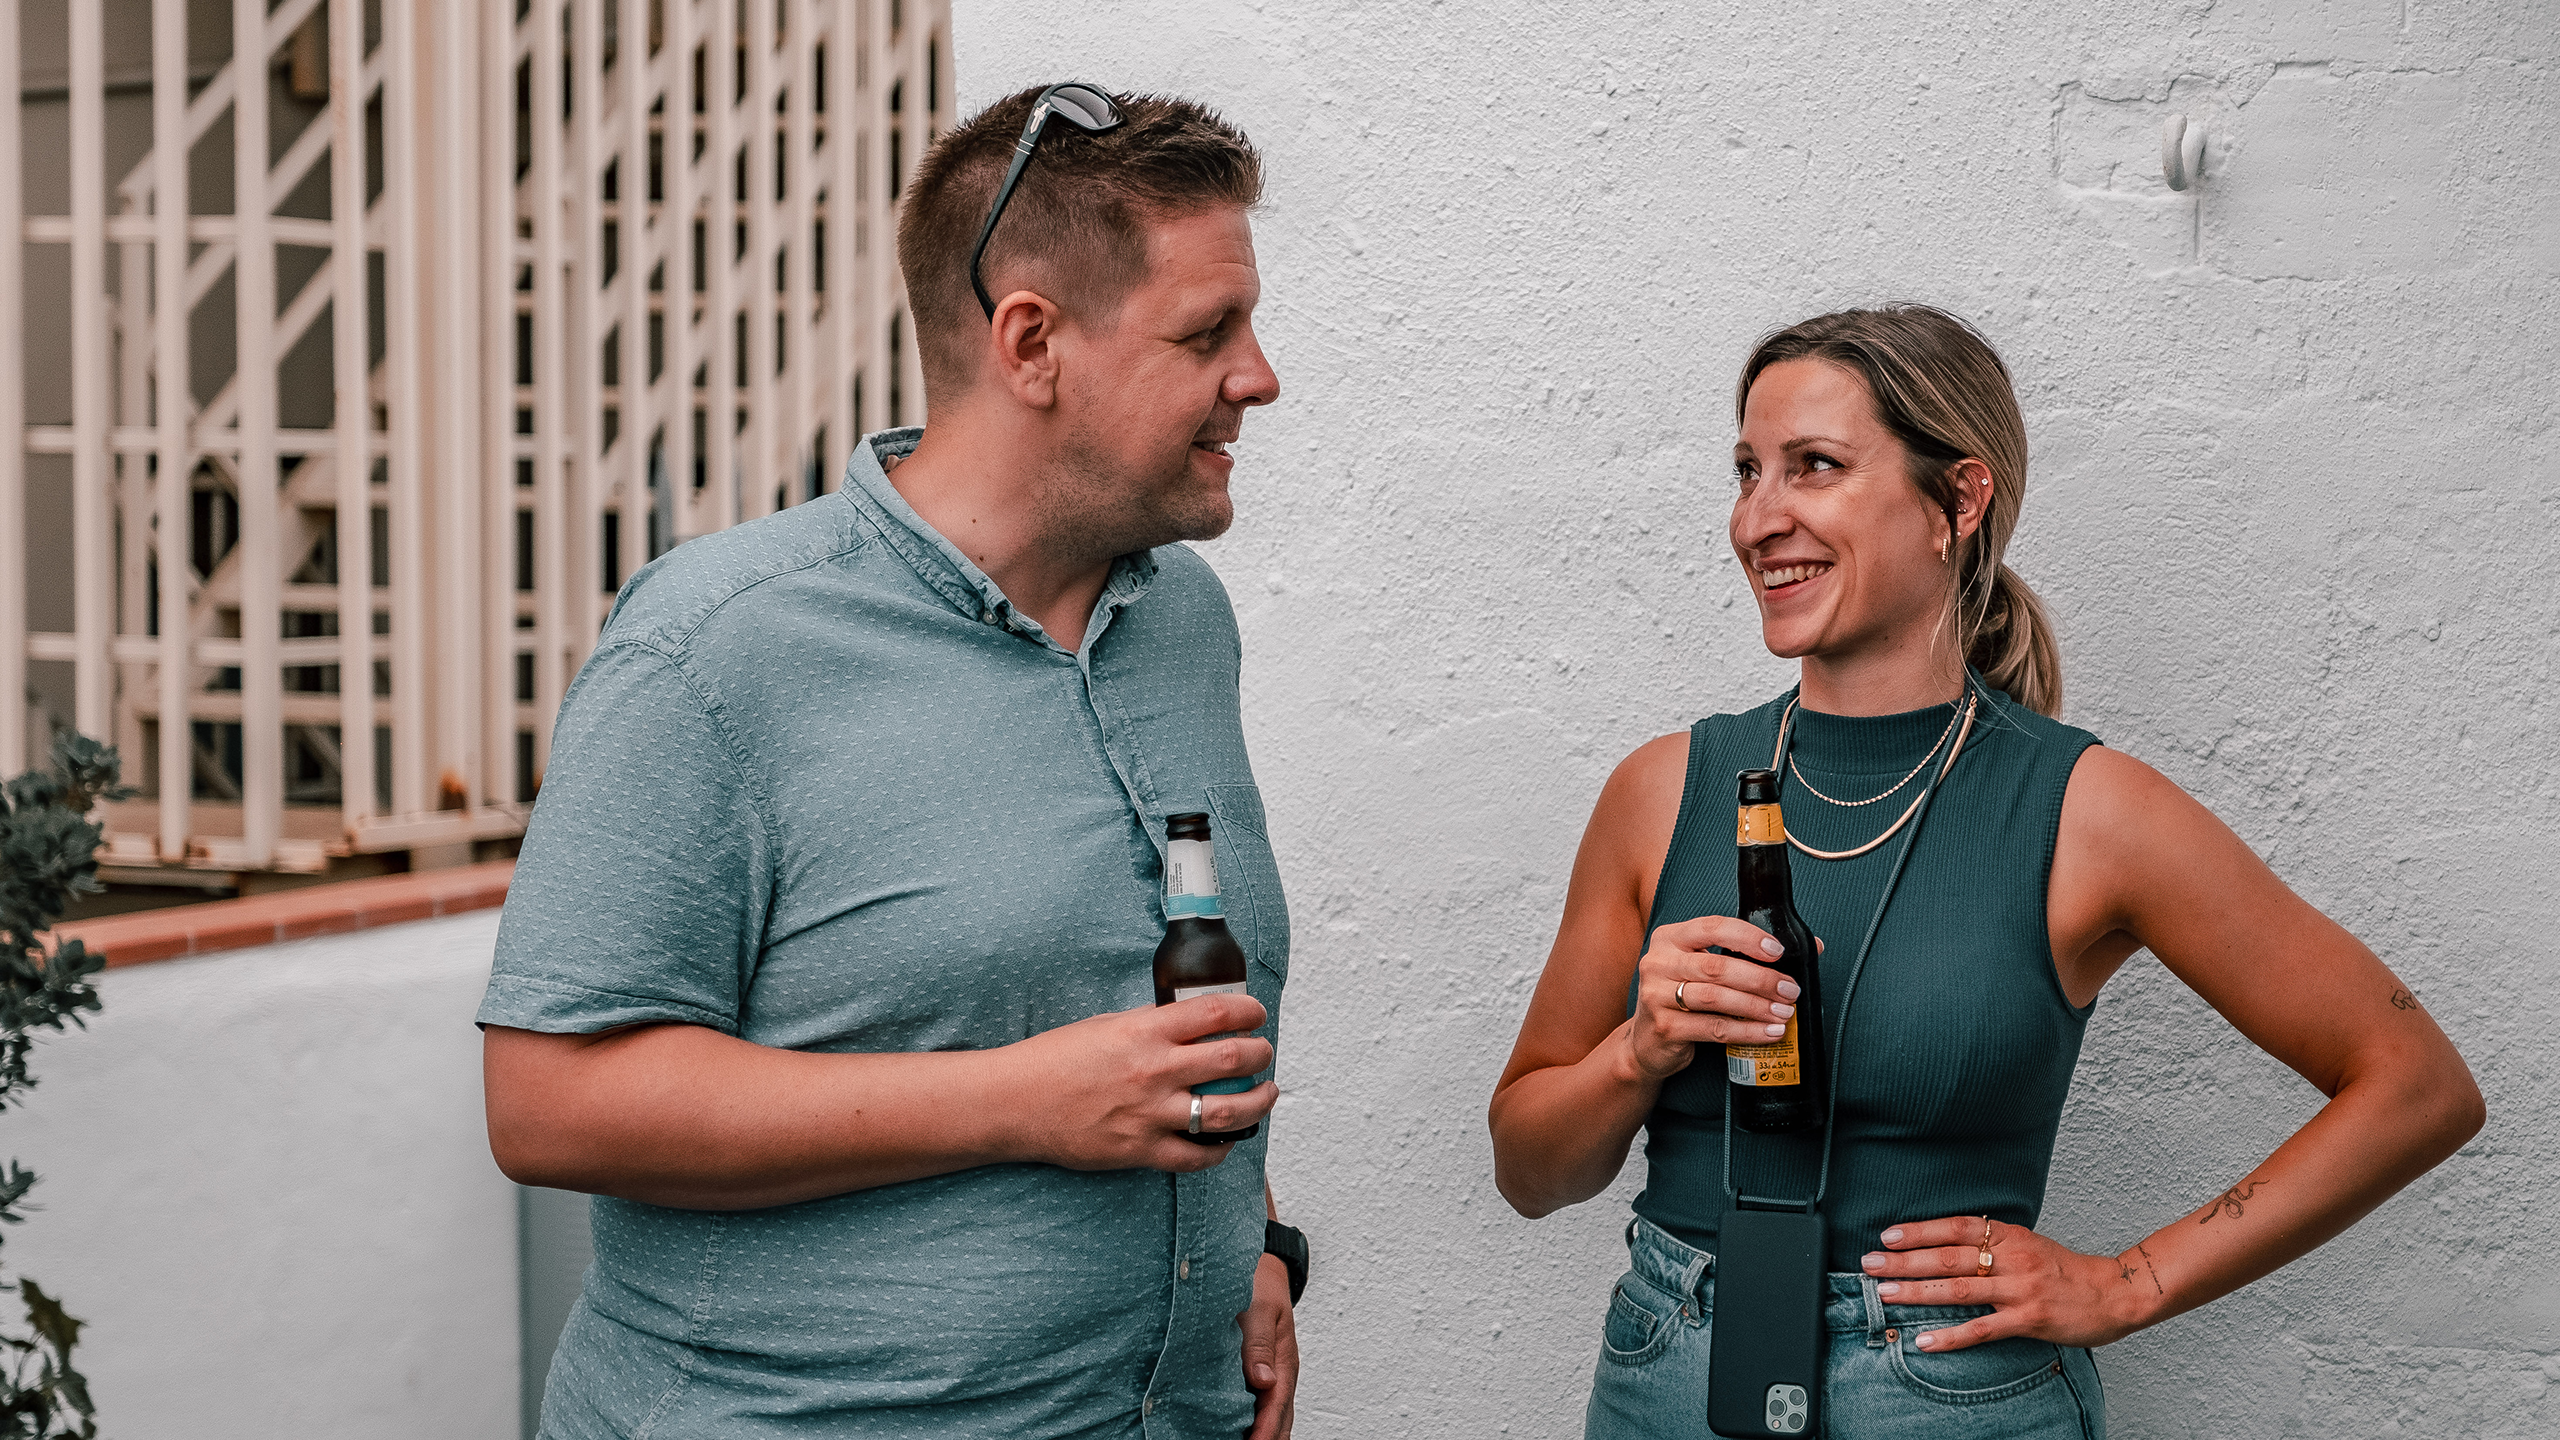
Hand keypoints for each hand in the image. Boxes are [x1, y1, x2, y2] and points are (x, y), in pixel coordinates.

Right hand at [1000, 996, 1276, 1172]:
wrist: (1016, 1102)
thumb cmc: (1056, 1060)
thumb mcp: (1107, 1025)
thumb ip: (1151, 1026)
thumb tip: (1191, 1025)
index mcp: (1145, 1031)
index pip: (1217, 1013)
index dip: (1249, 1011)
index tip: (1256, 1014)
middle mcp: (1154, 1070)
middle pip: (1233, 1059)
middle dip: (1260, 1054)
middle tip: (1262, 1053)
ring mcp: (1151, 1113)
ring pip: (1228, 1111)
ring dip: (1258, 1101)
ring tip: (1264, 1094)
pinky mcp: (1141, 1150)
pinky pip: (1197, 1155)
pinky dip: (1221, 1149)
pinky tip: (1226, 1140)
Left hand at [1240, 1252, 1297, 1439]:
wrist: (1261, 1269)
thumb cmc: (1259, 1283)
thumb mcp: (1260, 1307)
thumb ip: (1260, 1343)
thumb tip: (1263, 1381)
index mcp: (1283, 1361)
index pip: (1276, 1407)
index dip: (1264, 1432)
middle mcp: (1279, 1373)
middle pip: (1278, 1420)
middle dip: (1265, 1439)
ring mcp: (1269, 1375)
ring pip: (1270, 1415)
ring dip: (1259, 1433)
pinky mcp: (1256, 1371)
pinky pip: (1258, 1404)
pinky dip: (1251, 1422)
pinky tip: (1233, 1429)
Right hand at [1620, 916, 1813, 1082]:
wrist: (1646, 1041)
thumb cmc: (1683, 997)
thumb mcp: (1704, 969)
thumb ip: (1746, 955)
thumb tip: (1813, 946)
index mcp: (1669, 938)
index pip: (1711, 926)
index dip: (1747, 937)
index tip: (1778, 950)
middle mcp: (1658, 962)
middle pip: (1717, 966)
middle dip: (1761, 978)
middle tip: (1790, 989)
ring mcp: (1656, 996)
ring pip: (1715, 998)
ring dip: (1756, 1006)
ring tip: (1784, 1012)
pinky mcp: (1664, 1027)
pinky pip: (1714, 1028)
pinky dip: (1747, 1032)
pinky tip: (1768, 1032)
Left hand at [1862, 1217, 2150, 1351]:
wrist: (2114, 1293)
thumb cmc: (2066, 1271)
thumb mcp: (2028, 1244)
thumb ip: (1992, 1243)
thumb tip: (1947, 1242)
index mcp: (2010, 1235)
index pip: (1955, 1227)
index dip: (1919, 1230)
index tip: (1887, 1236)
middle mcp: (2012, 1258)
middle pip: (1948, 1257)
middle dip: (1904, 1261)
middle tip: (1869, 1263)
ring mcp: (2020, 1289)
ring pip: (1958, 1290)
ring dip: (1917, 1292)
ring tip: (1885, 1293)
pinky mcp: (2029, 1319)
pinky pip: (1982, 1329)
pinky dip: (1951, 1336)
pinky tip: (1925, 1340)